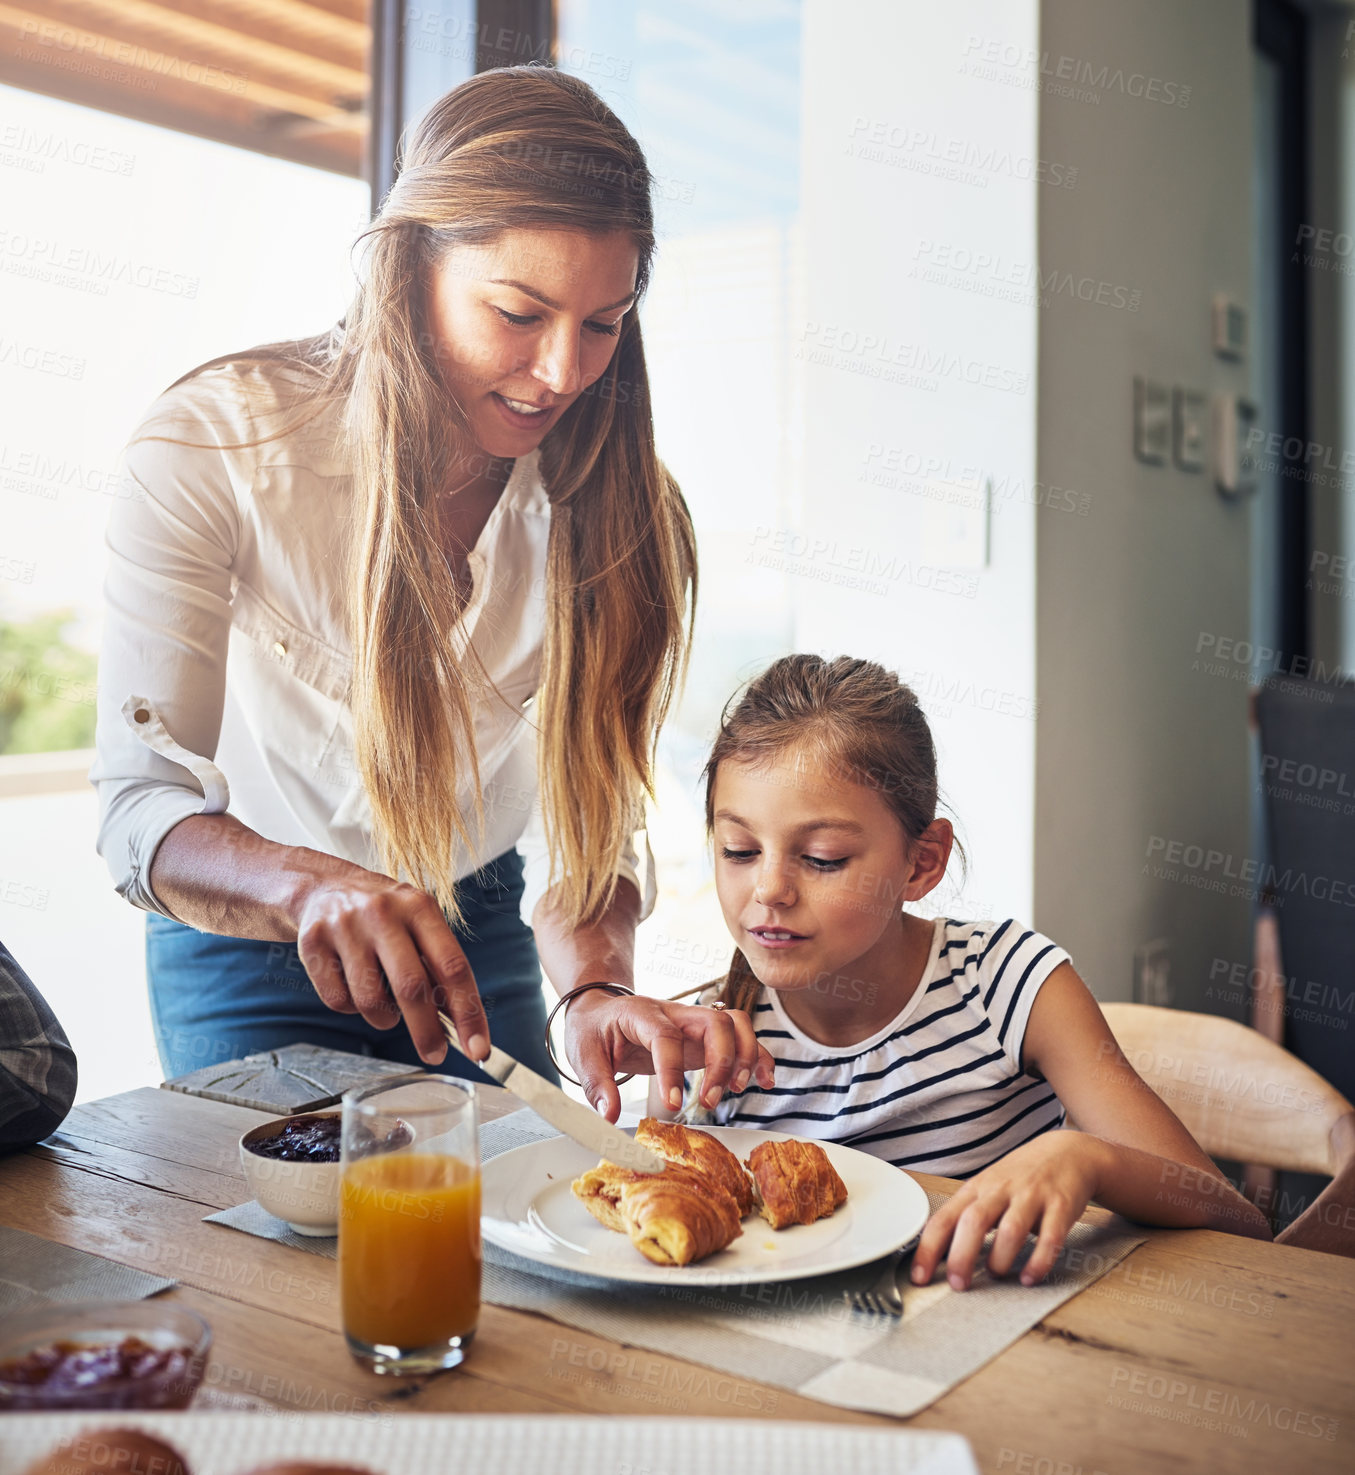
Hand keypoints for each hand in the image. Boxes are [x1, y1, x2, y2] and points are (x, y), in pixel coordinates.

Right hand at [291, 869, 489, 1067]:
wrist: (323, 887)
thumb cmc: (383, 916)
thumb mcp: (417, 925)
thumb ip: (438, 967)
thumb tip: (461, 1024)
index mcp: (419, 908)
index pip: (452, 967)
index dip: (469, 1012)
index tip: (478, 1049)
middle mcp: (383, 913)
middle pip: (411, 987)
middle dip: (426, 1031)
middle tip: (435, 1054)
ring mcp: (345, 927)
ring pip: (370, 1000)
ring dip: (383, 1018)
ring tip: (385, 1004)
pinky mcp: (312, 943)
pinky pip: (338, 1001)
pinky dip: (350, 1008)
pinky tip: (352, 986)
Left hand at [564, 992, 775, 1121]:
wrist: (600, 1010)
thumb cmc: (594, 1028)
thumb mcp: (583, 1054)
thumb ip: (597, 1085)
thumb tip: (609, 1116)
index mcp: (641, 1013)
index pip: (666, 1035)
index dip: (672, 1070)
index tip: (671, 1104)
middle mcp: (675, 1014)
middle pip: (715, 1021)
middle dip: (721, 1061)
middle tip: (709, 1100)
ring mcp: (693, 1024)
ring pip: (736, 1023)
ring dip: (745, 1055)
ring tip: (737, 1088)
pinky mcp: (703, 1038)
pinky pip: (740, 1038)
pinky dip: (758, 1056)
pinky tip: (764, 1080)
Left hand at [910, 1131, 1107, 1290]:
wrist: (1068, 1152)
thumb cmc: (1021, 1177)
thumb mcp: (988, 1188)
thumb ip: (968, 1216)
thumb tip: (941, 1255)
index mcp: (977, 1188)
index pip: (944, 1218)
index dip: (928, 1249)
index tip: (919, 1276)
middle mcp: (1001, 1189)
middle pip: (974, 1222)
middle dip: (962, 1256)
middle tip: (958, 1283)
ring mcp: (1031, 1196)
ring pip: (1010, 1229)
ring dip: (1000, 1259)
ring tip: (996, 1274)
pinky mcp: (1061, 1206)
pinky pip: (1049, 1238)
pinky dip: (1038, 1262)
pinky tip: (1030, 1277)